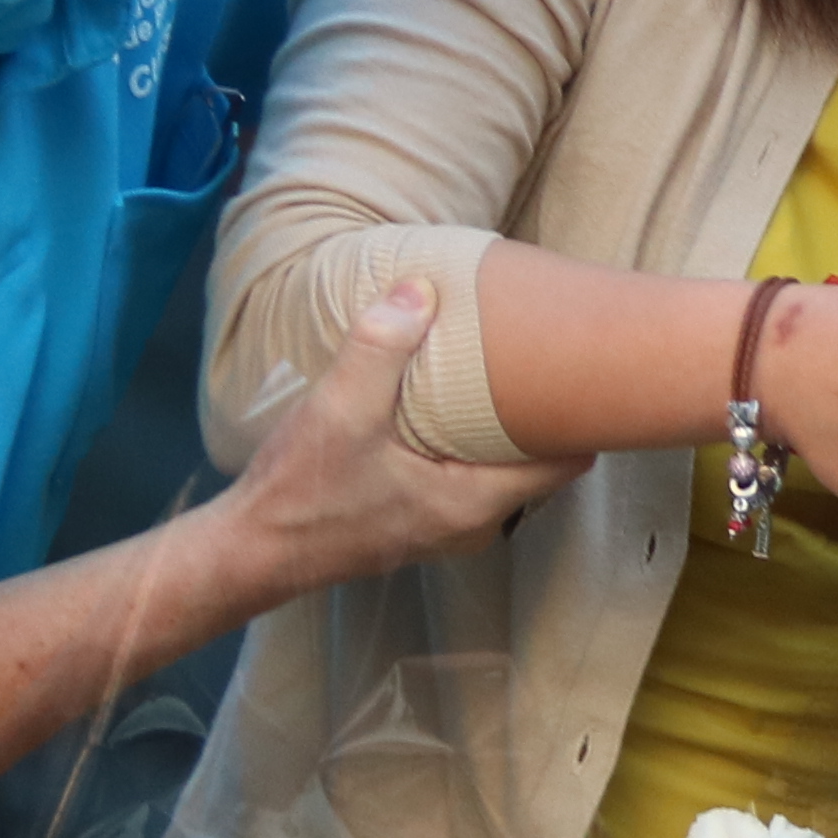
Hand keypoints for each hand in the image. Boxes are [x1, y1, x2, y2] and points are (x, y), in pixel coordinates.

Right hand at [219, 283, 575, 596]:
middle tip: (548, 357)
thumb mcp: (340, 410)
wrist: (254, 549)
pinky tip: (455, 405)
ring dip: (507, 428)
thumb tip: (420, 288)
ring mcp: (448, 526)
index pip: (566, 463)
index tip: (583, 369)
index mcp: (473, 501)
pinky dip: (476, 443)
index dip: (583, 416)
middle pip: (541, 464)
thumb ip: (382, 347)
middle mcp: (473, 523)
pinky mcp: (422, 520)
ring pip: (505, 470)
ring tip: (506, 372)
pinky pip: (473, 476)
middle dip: (547, 414)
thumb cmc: (303, 492)